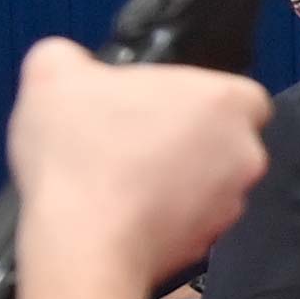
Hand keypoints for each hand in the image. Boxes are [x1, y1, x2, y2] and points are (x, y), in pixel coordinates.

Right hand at [10, 39, 268, 287]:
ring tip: (119, 171)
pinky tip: (124, 205)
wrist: (86, 239)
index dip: (197, 94)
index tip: (159, 101)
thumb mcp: (54, 74)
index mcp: (226, 100)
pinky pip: (193, 216)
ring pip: (209, 178)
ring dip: (174, 174)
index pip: (238, 92)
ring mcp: (234, 201)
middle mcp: (245, 152)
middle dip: (183, 134)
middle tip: (130, 133)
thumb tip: (70, 63)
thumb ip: (71, 57)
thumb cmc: (83, 152)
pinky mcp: (212, 241)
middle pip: (222, 135)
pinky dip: (166, 210)